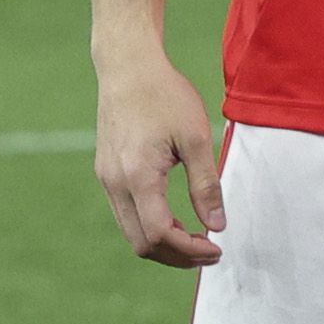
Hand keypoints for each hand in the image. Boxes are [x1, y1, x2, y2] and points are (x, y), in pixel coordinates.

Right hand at [92, 44, 227, 266]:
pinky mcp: (106, 173)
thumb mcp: (196, 138)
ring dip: (164, 244)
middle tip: (210, 251)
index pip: (160, 234)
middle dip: (176, 256)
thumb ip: (206, 185)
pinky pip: (126, 214)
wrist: (128, 68)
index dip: (189, 250)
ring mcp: (106, 179)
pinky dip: (151, 227)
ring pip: (130, 232)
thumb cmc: (165, 96)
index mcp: (137, 176)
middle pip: (141, 243)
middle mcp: (114, 183)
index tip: (217, 248)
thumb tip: (217, 226)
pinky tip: (177, 220)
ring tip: (197, 239)